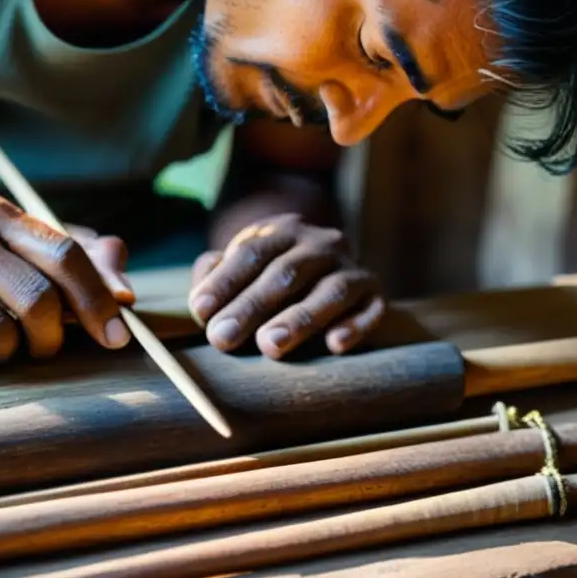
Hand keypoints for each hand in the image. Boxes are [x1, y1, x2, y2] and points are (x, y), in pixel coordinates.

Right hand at [0, 192, 134, 371]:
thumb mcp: (15, 242)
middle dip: (53, 336)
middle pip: (38, 300)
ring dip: (9, 352)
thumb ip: (76, 259)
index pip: (63, 254)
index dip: (97, 298)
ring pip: (1, 337)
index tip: (118, 334)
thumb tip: (127, 292)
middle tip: (46, 345)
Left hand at [188, 213, 384, 358]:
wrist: (327, 270)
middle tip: (222, 339)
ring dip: (300, 318)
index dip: (225, 281)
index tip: (201, 311)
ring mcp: (351, 268)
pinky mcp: (375, 294)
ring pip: (331, 290)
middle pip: (285, 273)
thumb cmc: (267, 276)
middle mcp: (320, 244)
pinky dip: (355, 326)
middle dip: (251, 307)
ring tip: (269, 345)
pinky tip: (334, 345)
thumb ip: (214, 275)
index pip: (251, 253)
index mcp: (282, 232)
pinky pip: (371, 309)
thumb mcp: (238, 266)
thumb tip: (202, 303)